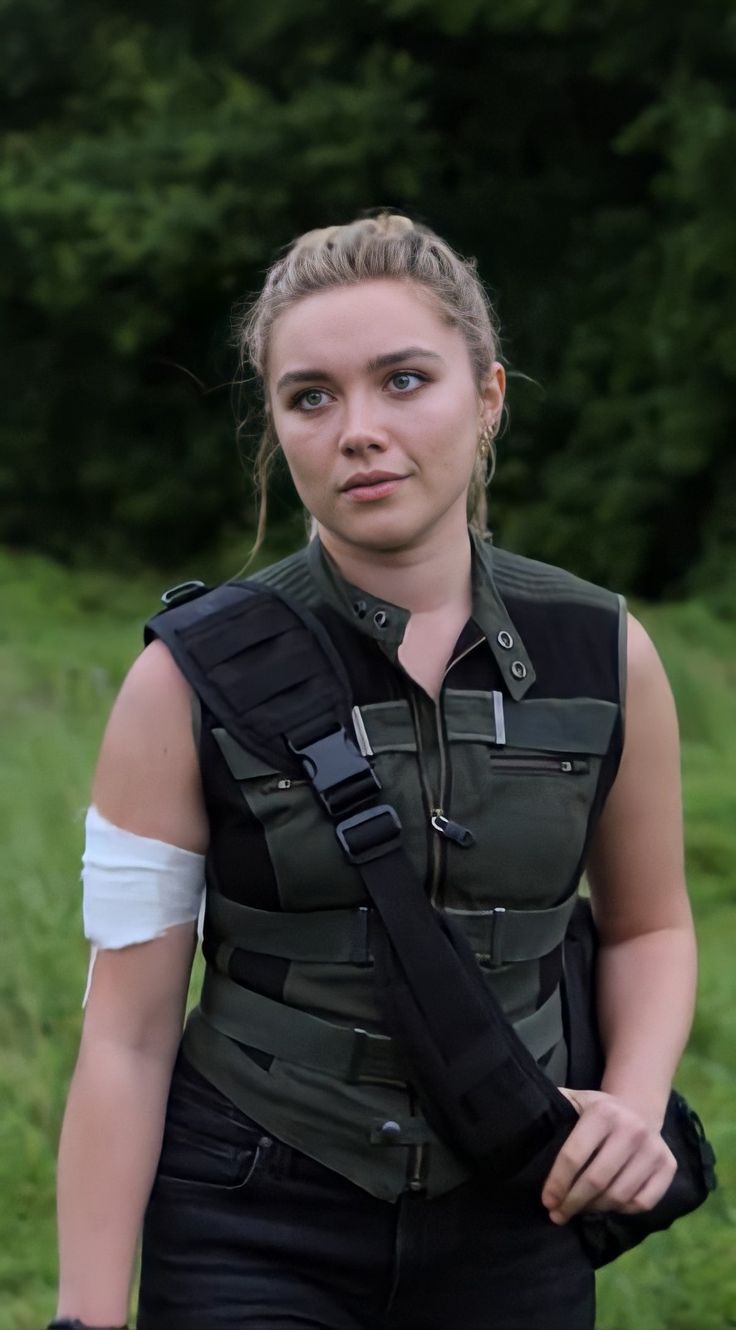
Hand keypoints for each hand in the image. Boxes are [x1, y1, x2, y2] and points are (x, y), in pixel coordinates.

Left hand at [541, 1089, 676, 1224]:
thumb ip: (553, 1109)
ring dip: (594, 1210)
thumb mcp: (574, 1100)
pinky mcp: (668, 1166)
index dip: (558, 1183)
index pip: (574, 1156)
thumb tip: (519, 1124)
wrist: (638, 1108)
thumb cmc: (596, 1111)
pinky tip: (605, 1206)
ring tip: (578, 1211)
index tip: (547, 1201)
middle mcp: (632, 1129)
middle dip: (572, 1203)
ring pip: (619, 1196)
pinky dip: (621, 1211)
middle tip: (557, 1215)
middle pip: (596, 1181)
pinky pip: (642, 1203)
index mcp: (603, 1112)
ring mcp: (653, 1149)